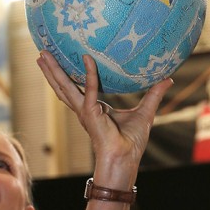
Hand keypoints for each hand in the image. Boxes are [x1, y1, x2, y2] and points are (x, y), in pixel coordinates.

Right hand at [37, 51, 172, 170]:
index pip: (77, 87)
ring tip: (42, 55)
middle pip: (63, 85)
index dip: (70, 73)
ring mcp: (85, 111)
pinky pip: (90, 89)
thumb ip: (153, 94)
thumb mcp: (145, 112)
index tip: (64, 57)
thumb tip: (168, 78)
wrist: (126, 158)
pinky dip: (89, 74)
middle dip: (51, 69)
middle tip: (42, 51)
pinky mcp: (91, 113)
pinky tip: (88, 58)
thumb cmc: (131, 141)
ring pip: (64, 86)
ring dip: (53, 71)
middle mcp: (84, 108)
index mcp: (93, 108)